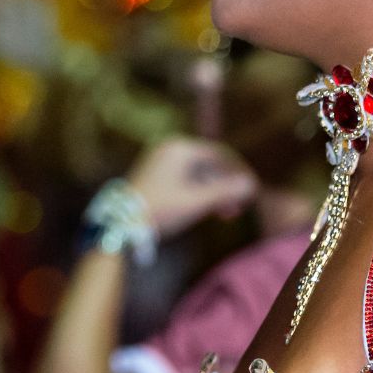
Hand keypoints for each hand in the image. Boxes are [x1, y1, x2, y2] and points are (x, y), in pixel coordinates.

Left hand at [125, 137, 257, 237]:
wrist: (121, 225)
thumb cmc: (161, 209)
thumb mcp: (197, 201)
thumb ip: (225, 191)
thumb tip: (251, 184)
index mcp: (180, 148)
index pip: (219, 154)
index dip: (238, 172)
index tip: (251, 189)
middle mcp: (170, 148)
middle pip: (209, 165)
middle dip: (226, 186)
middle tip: (240, 207)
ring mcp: (161, 161)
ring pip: (198, 174)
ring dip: (214, 192)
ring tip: (227, 214)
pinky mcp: (155, 175)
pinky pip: (185, 179)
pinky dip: (199, 193)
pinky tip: (208, 210)